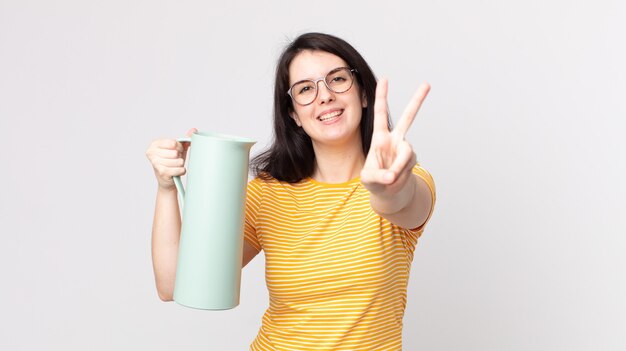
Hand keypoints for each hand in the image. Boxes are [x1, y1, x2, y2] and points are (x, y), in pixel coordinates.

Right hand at [146, 128, 196, 189]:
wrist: (167, 179)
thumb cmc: (172, 162)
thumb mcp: (178, 149)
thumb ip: (185, 139)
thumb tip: (194, 130)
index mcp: (154, 144)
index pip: (173, 143)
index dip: (179, 147)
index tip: (178, 151)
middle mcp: (152, 152)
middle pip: (175, 152)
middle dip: (179, 157)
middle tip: (176, 160)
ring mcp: (155, 163)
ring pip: (178, 161)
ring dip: (180, 164)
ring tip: (176, 166)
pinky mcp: (161, 172)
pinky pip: (179, 169)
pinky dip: (181, 171)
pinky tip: (178, 171)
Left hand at [360, 79, 429, 199]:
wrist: (387, 191)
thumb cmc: (373, 180)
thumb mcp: (368, 179)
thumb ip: (378, 176)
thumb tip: (391, 176)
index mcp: (380, 137)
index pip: (380, 113)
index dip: (382, 96)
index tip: (385, 79)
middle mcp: (395, 139)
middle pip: (408, 118)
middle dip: (417, 101)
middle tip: (427, 84)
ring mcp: (405, 149)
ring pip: (406, 154)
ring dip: (398, 167)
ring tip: (390, 178)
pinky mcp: (413, 159)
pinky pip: (407, 167)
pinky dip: (401, 176)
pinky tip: (395, 180)